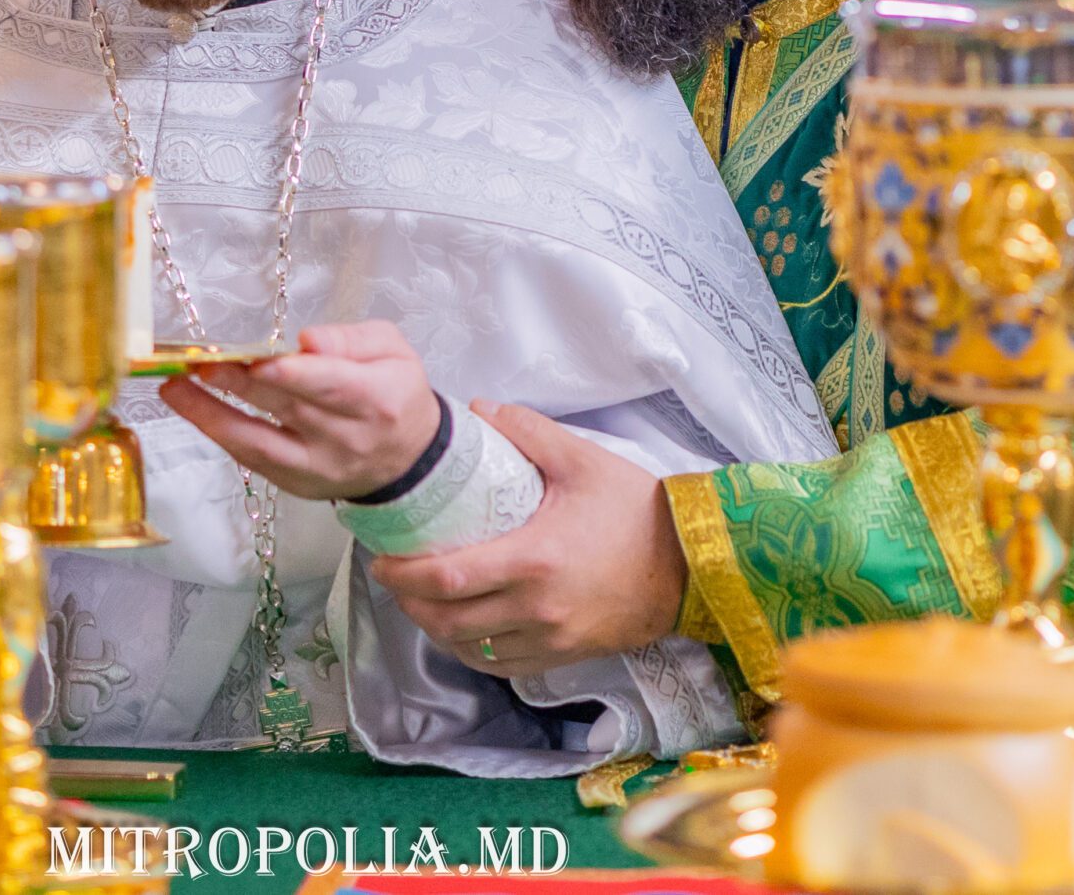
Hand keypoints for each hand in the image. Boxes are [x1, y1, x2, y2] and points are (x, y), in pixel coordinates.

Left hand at [157, 320, 440, 501]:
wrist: (409, 460)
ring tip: (174, 388)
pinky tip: (193, 408)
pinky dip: (221, 433)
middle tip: (200, 361)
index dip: (295, 376)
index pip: (333, 388)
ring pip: (260, 442)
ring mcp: (318, 468)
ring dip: (211, 415)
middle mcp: (346, 439)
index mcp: (377, 399)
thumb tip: (308, 341)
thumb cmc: (395, 393)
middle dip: (240, 384)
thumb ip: (351, 339)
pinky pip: (253, 459)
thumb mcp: (393, 350)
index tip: (259, 362)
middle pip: (288, 409)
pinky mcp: (296, 484)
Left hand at [369, 400, 684, 678]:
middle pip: (447, 620)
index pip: (446, 579)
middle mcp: (536, 608)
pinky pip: (501, 664)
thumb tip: (477, 409)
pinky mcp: (565, 655)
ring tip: (420, 600)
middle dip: (408, 602)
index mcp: (533, 559)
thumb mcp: (582, 459)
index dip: (402, 575)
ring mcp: (551, 638)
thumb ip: (526, 431)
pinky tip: (461, 627)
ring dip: (435, 628)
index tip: (381, 559)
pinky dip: (471, 650)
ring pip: (469, 648)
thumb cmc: (636, 510)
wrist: (691, 564)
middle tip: (393, 577)